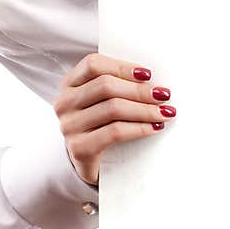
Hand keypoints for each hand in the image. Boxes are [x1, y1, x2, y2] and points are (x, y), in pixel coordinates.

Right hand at [52, 52, 174, 185]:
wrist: (88, 164)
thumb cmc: (100, 126)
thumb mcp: (101, 101)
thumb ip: (117, 85)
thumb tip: (150, 80)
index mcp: (69, 84)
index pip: (93, 64)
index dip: (122, 67)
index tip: (148, 74)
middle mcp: (64, 103)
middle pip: (106, 86)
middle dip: (139, 90)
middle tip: (163, 95)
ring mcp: (69, 126)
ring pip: (113, 108)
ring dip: (144, 109)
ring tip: (164, 112)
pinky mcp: (79, 148)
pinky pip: (115, 132)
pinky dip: (139, 128)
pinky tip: (154, 127)